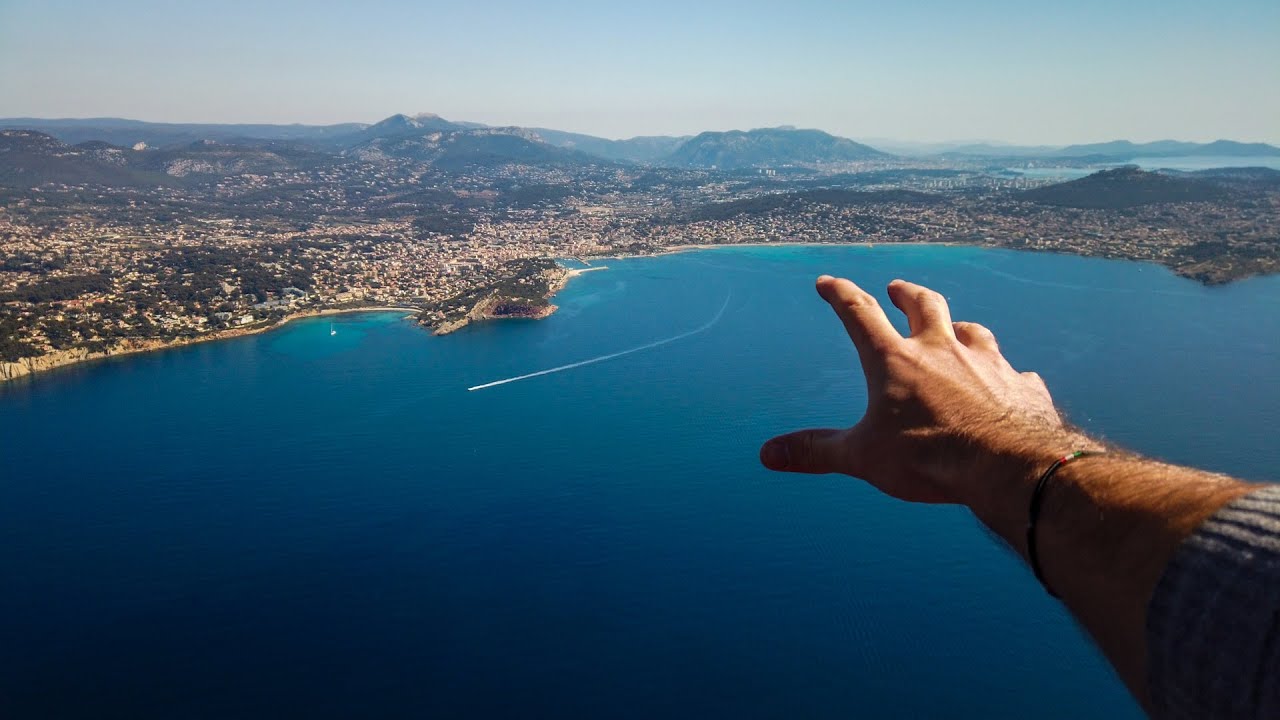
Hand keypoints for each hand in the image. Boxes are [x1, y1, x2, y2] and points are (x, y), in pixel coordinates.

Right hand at [759, 276, 1078, 506]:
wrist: (1008, 465)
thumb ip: (816, 452)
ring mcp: (987, 363)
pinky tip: (1011, 382)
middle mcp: (942, 350)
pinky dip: (1008, 376)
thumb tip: (767, 454)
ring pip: (973, 331)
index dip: (840, 295)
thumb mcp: (863, 456)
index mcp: (895, 361)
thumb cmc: (929, 458)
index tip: (827, 282)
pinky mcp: (1021, 385)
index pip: (859, 315)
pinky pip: (1015, 374)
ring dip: (961, 327)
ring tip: (958, 329)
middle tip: (898, 288)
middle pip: (924, 306)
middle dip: (907, 294)